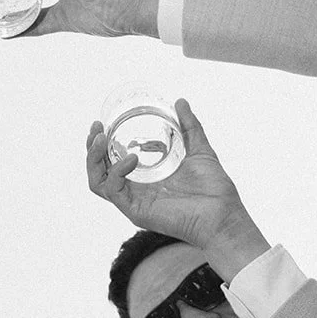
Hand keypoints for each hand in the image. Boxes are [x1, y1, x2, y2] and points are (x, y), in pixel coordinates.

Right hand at [87, 99, 270, 279]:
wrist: (224, 215)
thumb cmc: (214, 190)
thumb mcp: (199, 150)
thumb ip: (189, 127)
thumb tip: (180, 102)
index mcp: (145, 179)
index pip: (111, 162)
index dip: (101, 144)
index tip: (103, 124)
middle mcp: (135, 190)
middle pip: (98, 171)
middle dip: (91, 148)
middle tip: (97, 129)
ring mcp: (134, 201)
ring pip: (97, 181)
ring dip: (94, 158)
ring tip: (102, 139)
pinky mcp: (136, 211)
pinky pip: (114, 191)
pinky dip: (117, 171)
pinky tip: (131, 158)